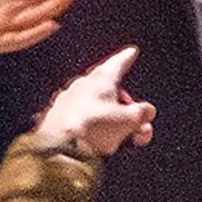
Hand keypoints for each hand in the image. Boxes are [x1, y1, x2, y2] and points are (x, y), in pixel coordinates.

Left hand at [36, 45, 156, 156]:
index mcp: (101, 79)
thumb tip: (146, 112)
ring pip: (95, 108)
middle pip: (109, 91)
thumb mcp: (130, 120)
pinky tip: (97, 143)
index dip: (127, 58)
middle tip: (137, 125)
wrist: (60, 149)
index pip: (118, 63)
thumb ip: (142, 113)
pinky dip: (91, 128)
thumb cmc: (94, 128)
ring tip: (120, 140)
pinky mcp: (55, 120)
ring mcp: (66, 102)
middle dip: (124, 107)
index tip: (131, 52)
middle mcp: (82, 85)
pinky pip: (79, 120)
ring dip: (110, 121)